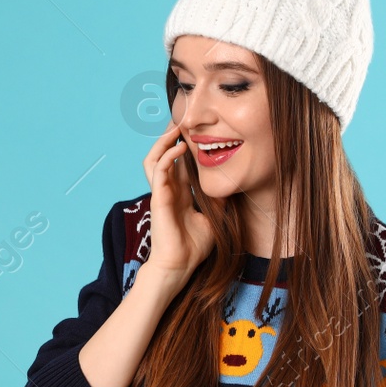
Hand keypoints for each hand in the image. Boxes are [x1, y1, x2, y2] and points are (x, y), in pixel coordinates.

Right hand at [142, 123, 215, 279]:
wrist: (180, 266)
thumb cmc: (193, 247)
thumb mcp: (214, 217)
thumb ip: (218, 200)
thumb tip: (231, 185)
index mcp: (179, 194)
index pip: (179, 164)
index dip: (184, 147)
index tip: (196, 132)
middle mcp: (168, 190)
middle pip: (164, 156)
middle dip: (170, 137)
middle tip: (181, 121)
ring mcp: (161, 193)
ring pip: (154, 159)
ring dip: (163, 142)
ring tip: (175, 128)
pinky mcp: (158, 198)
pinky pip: (159, 171)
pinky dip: (167, 156)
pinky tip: (179, 147)